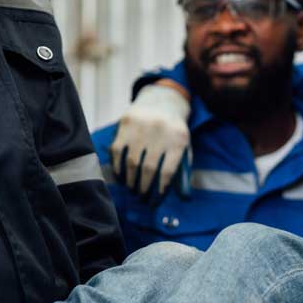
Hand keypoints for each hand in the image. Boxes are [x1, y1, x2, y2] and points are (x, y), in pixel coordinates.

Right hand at [109, 83, 191, 197]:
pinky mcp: (126, 123)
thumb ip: (184, 171)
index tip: (156, 200)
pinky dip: (118, 167)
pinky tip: (121, 176)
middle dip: (143, 188)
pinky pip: (117, 151)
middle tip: (142, 197)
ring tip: (132, 189)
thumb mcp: (184, 148)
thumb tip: (184, 198)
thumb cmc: (174, 133)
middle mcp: (160, 131)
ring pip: (131, 162)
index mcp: (179, 139)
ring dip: (130, 180)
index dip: (161, 190)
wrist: (162, 102)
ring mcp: (141, 126)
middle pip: (148, 169)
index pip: (168, 172)